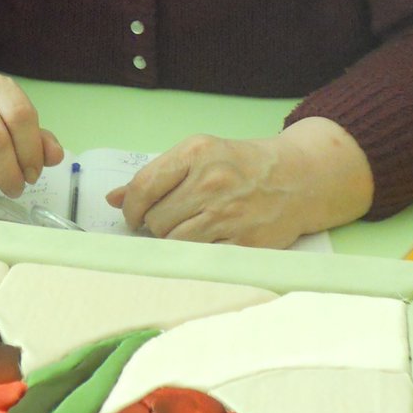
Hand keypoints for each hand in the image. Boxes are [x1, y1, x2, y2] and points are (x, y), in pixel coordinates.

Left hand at [107, 117, 373, 246]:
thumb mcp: (199, 155)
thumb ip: (155, 176)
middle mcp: (211, 182)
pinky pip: (201, 258)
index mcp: (196, 153)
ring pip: (174, 243)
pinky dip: (196, 255)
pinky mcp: (245, 242)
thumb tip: (113, 198)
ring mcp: (229, 214)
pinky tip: (205, 242)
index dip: (130, 208)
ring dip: (173, 242)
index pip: (143, 187)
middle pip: (156, 221)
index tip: (131, 216)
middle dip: (154, 226)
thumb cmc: (240, 165)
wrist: (299, 178)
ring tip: (186, 230)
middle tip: (166, 222)